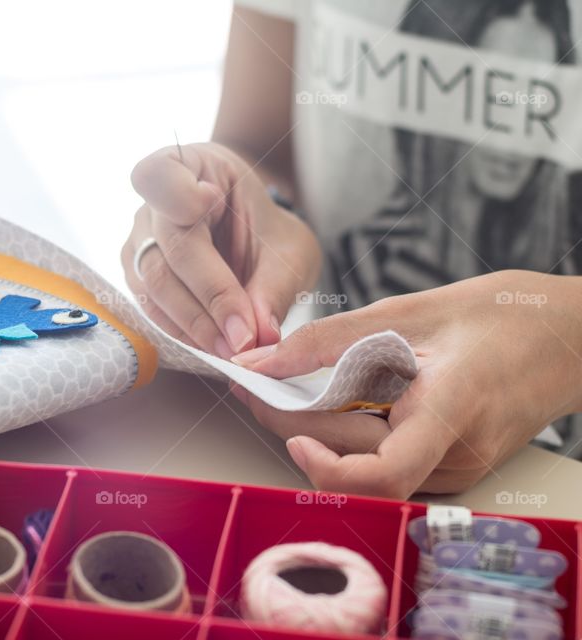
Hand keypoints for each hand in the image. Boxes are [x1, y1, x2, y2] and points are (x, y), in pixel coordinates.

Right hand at [122, 142, 320, 357]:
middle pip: (166, 250)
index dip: (179, 193)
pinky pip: (153, 309)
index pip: (160, 175)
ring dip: (194, 325)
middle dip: (207, 298)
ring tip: (234, 351)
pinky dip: (184, 333)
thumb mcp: (288, 249)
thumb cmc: (266, 231)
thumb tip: (260, 333)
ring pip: (154, 287)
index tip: (211, 202)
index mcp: (187, 167)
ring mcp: (138, 243)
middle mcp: (150, 205)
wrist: (251, 240)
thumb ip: (275, 287)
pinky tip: (214, 348)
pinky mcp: (137, 279)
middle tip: (244, 338)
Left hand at [231, 271, 581, 498]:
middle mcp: (455, 454)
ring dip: (317, 432)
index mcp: (451, 409)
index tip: (290, 431)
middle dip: (293, 427)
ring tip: (286, 387)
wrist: (569, 337)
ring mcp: (457, 469)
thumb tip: (259, 362)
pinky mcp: (452, 468)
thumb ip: (326, 341)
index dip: (326, 467)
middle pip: (356, 464)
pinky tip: (332, 399)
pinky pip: (386, 461)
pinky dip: (348, 433)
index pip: (382, 475)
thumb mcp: (407, 311)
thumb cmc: (501, 316)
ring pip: (366, 467)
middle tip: (254, 386)